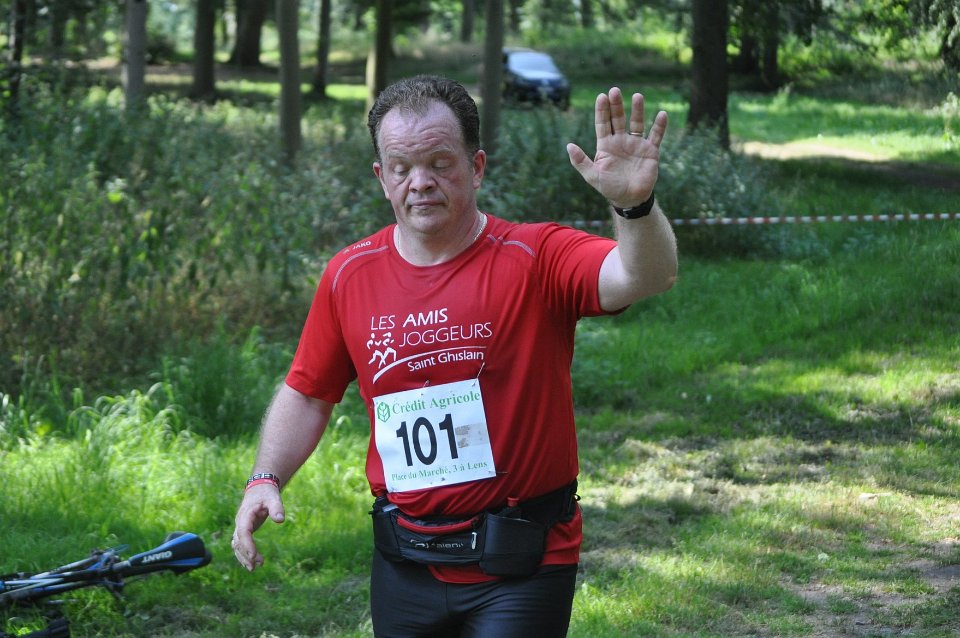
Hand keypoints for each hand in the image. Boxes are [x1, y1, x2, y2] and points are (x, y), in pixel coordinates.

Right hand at [232, 484, 284, 570]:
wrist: (259, 488)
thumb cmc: (267, 493)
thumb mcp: (273, 498)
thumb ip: (277, 508)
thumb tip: (280, 520)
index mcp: (246, 515)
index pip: (243, 532)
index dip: (247, 545)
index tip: (254, 556)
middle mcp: (240, 522)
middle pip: (238, 541)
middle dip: (246, 555)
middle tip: (257, 566)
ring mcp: (240, 526)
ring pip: (237, 545)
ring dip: (243, 557)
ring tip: (254, 568)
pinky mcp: (244, 530)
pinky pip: (240, 544)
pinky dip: (244, 554)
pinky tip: (251, 563)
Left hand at [566, 87, 667, 208]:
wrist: (630, 199)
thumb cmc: (610, 188)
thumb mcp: (593, 176)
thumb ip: (581, 161)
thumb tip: (568, 146)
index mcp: (606, 145)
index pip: (603, 123)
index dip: (602, 110)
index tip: (601, 97)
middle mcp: (621, 141)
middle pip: (618, 118)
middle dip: (616, 105)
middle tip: (615, 90)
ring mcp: (636, 144)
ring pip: (637, 123)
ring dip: (637, 110)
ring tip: (637, 96)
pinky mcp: (651, 151)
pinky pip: (656, 135)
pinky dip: (659, 125)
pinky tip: (661, 114)